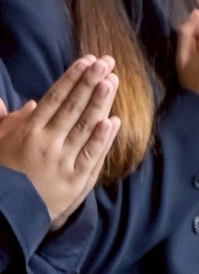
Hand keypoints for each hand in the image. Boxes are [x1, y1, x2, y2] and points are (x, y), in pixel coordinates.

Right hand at [0, 57, 119, 226]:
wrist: (8, 211)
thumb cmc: (4, 173)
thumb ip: (12, 120)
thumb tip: (30, 102)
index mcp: (28, 131)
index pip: (54, 99)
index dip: (72, 79)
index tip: (86, 62)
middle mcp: (47, 143)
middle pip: (73, 108)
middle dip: (90, 83)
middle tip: (106, 63)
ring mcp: (63, 161)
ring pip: (85, 127)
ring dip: (100, 103)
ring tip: (112, 82)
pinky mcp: (75, 180)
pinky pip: (92, 156)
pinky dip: (103, 139)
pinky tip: (113, 121)